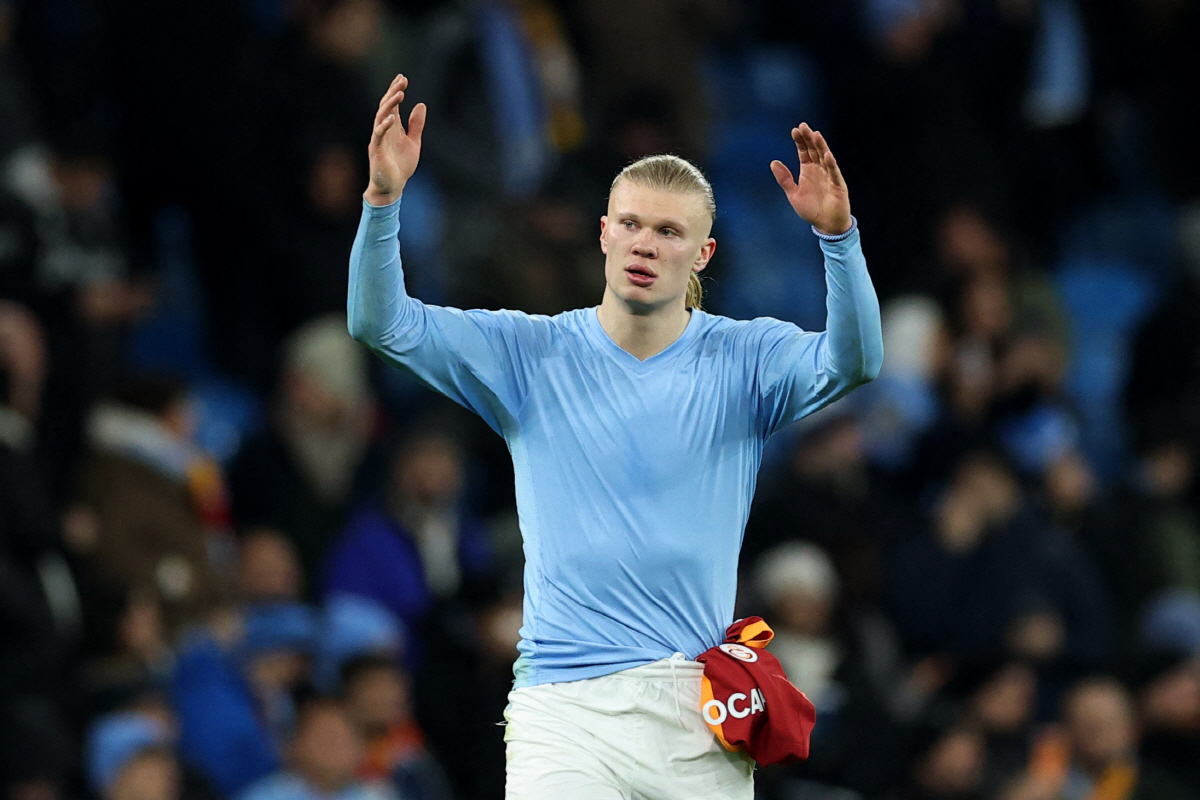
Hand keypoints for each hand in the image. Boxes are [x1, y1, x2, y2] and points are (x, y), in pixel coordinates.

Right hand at [364, 74, 425, 205]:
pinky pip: (378, 135)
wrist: (392, 187)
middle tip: (402, 80)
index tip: (403, 78)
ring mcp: (378, 139)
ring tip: (400, 93)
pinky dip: (385, 125)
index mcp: (392, 127)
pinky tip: (393, 117)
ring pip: (381, 117)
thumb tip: (421, 105)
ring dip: (390, 104)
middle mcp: (383, 130)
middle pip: (386, 106)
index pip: (392, 104)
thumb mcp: (413, 143)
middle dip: (393, 92)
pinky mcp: (376, 150)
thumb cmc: (401, 166)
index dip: (396, 90)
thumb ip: (416, 125)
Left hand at [770, 123, 850, 235]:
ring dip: (820, 146)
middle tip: (803, 126)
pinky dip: (830, 164)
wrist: (826, 225)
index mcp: (808, 171)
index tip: (795, 130)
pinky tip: (827, 155)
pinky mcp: (838, 185)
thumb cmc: (811, 209)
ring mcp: (829, 176)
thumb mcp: (793, 194)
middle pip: (814, 151)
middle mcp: (819, 170)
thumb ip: (784, 179)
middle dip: (809, 139)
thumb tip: (773, 162)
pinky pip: (834, 173)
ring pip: (825, 158)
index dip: (800, 141)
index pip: (804, 152)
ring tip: (815, 134)